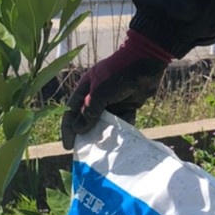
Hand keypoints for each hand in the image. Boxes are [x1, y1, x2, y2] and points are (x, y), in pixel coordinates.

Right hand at [61, 31, 172, 150]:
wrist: (146, 62)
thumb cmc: (118, 74)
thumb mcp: (100, 93)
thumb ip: (89, 112)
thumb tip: (78, 130)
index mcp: (85, 88)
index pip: (71, 111)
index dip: (68, 129)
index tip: (69, 146)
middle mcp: (96, 95)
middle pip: (87, 118)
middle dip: (85, 134)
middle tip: (85, 152)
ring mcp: (112, 101)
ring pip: (104, 122)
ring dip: (103, 134)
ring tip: (102, 152)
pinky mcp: (127, 105)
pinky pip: (121, 121)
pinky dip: (120, 130)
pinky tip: (119, 143)